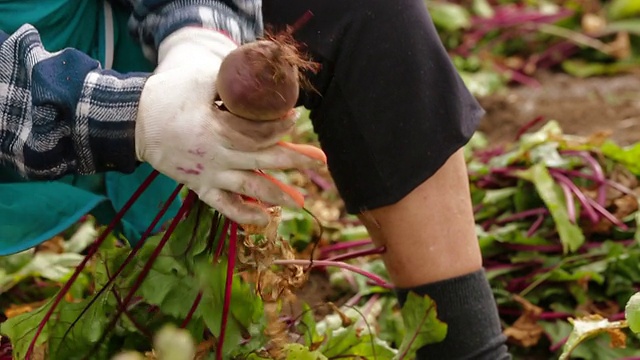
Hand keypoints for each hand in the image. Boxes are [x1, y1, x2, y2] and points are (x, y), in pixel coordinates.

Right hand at [135, 27, 325, 224]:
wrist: (134, 122)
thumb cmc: (168, 95)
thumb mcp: (199, 80)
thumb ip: (230, 82)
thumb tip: (262, 80)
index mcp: (215, 127)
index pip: (256, 130)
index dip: (278, 126)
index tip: (296, 118)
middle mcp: (216, 155)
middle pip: (262, 159)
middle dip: (294, 159)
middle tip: (320, 161)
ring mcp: (208, 175)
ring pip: (248, 187)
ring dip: (277, 194)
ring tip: (301, 202)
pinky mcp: (200, 186)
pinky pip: (224, 206)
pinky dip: (243, 215)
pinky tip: (264, 220)